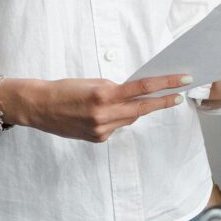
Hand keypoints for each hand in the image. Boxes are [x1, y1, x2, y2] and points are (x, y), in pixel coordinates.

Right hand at [5, 74, 190, 141]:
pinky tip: (100, 114)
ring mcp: (101, 129)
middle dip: (162, 101)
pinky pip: (116, 127)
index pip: (142, 88)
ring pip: (129, 119)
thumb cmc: (64, 89)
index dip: (166, 84)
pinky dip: (115, 119)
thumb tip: (136, 94)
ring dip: (132, 109)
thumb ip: (116, 89)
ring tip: (117, 102)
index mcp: (103, 95)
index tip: (182, 81)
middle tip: (178, 95)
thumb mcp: (92, 82)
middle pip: (142, 108)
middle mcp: (104, 115)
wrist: (38, 107)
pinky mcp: (97, 139)